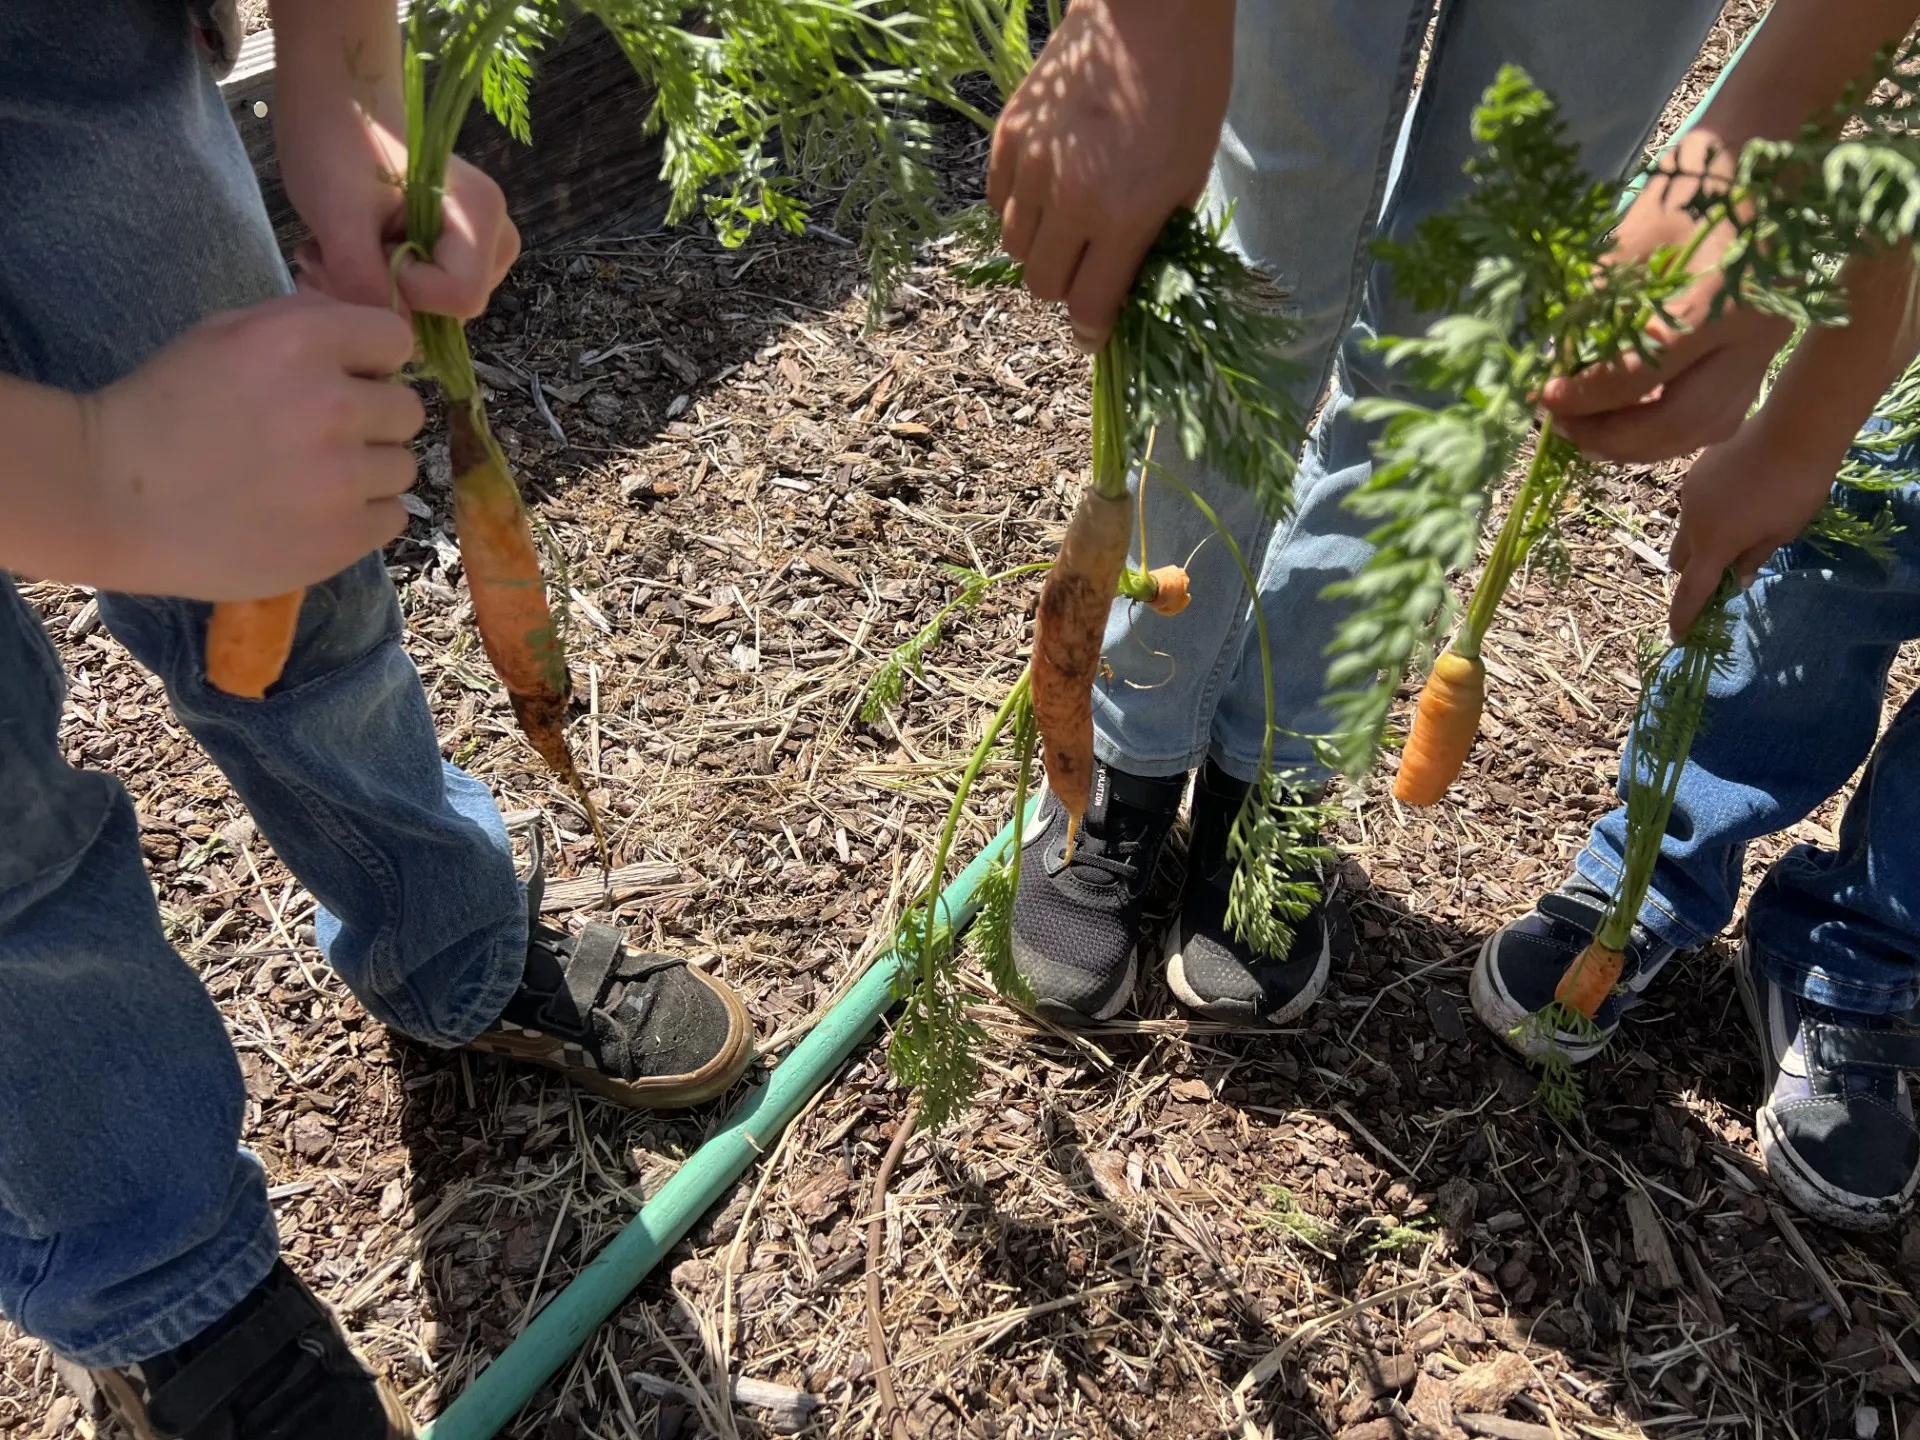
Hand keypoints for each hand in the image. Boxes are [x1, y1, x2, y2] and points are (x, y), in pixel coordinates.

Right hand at [75, 293, 421, 600]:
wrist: (111, 496)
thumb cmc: (167, 408)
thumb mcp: (225, 334)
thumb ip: (306, 322)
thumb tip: (375, 333)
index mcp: (299, 343)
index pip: (396, 339)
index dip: (373, 361)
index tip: (348, 379)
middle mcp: (329, 406)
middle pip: (407, 409)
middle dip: (372, 420)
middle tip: (320, 436)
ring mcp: (340, 478)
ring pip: (402, 467)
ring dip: (368, 472)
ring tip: (310, 479)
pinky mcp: (342, 537)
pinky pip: (394, 516)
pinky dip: (362, 517)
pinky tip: (314, 513)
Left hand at [280, 107, 518, 318]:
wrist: (336, 98)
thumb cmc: (336, 139)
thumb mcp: (337, 212)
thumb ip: (365, 278)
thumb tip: (390, 330)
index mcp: (480, 215)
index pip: (461, 297)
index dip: (409, 292)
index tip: (361, 254)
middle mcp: (494, 234)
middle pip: (453, 309)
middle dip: (389, 298)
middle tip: (331, 260)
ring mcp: (478, 243)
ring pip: (437, 307)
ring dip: (381, 293)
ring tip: (336, 254)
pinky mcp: (454, 248)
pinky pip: (428, 293)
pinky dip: (385, 284)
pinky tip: (352, 254)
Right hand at [987, 0, 1233, 348]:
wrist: (1150, 14)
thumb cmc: (1187, 91)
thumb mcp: (1187, 177)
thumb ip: (1151, 237)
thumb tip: (1126, 283)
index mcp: (1120, 215)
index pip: (1089, 303)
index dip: (1092, 328)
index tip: (1094, 334)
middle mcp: (1067, 199)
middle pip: (1041, 283)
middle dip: (1065, 288)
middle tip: (1085, 272)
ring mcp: (1030, 167)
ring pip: (1014, 245)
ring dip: (1039, 250)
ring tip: (1065, 229)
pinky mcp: (1008, 137)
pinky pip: (997, 201)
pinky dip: (1018, 210)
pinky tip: (1045, 193)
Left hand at [1542, 131, 1793, 462]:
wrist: (1766, 154)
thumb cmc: (1695, 182)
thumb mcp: (1634, 236)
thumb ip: (1596, 305)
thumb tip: (1554, 363)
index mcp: (1723, 299)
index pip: (1645, 374)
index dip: (1587, 395)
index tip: (1543, 396)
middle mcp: (1754, 337)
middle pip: (1679, 421)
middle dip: (1611, 436)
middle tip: (1559, 427)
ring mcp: (1765, 350)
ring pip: (1703, 430)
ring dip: (1639, 444)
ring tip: (1586, 431)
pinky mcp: (1762, 356)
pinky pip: (1717, 415)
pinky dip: (1669, 430)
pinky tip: (1626, 421)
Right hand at [1665, 421, 1837, 635]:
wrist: (1792, 428)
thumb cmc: (1795, 488)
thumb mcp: (1782, 532)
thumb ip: (1754, 558)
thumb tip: (1738, 581)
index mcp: (1714, 544)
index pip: (1691, 591)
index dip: (1683, 616)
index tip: (1678, 635)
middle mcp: (1692, 522)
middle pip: (1680, 560)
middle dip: (1692, 574)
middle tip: (1718, 575)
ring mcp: (1689, 495)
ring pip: (1684, 531)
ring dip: (1699, 542)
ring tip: (1734, 531)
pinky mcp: (1693, 472)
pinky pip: (1692, 505)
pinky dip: (1705, 515)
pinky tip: (1736, 500)